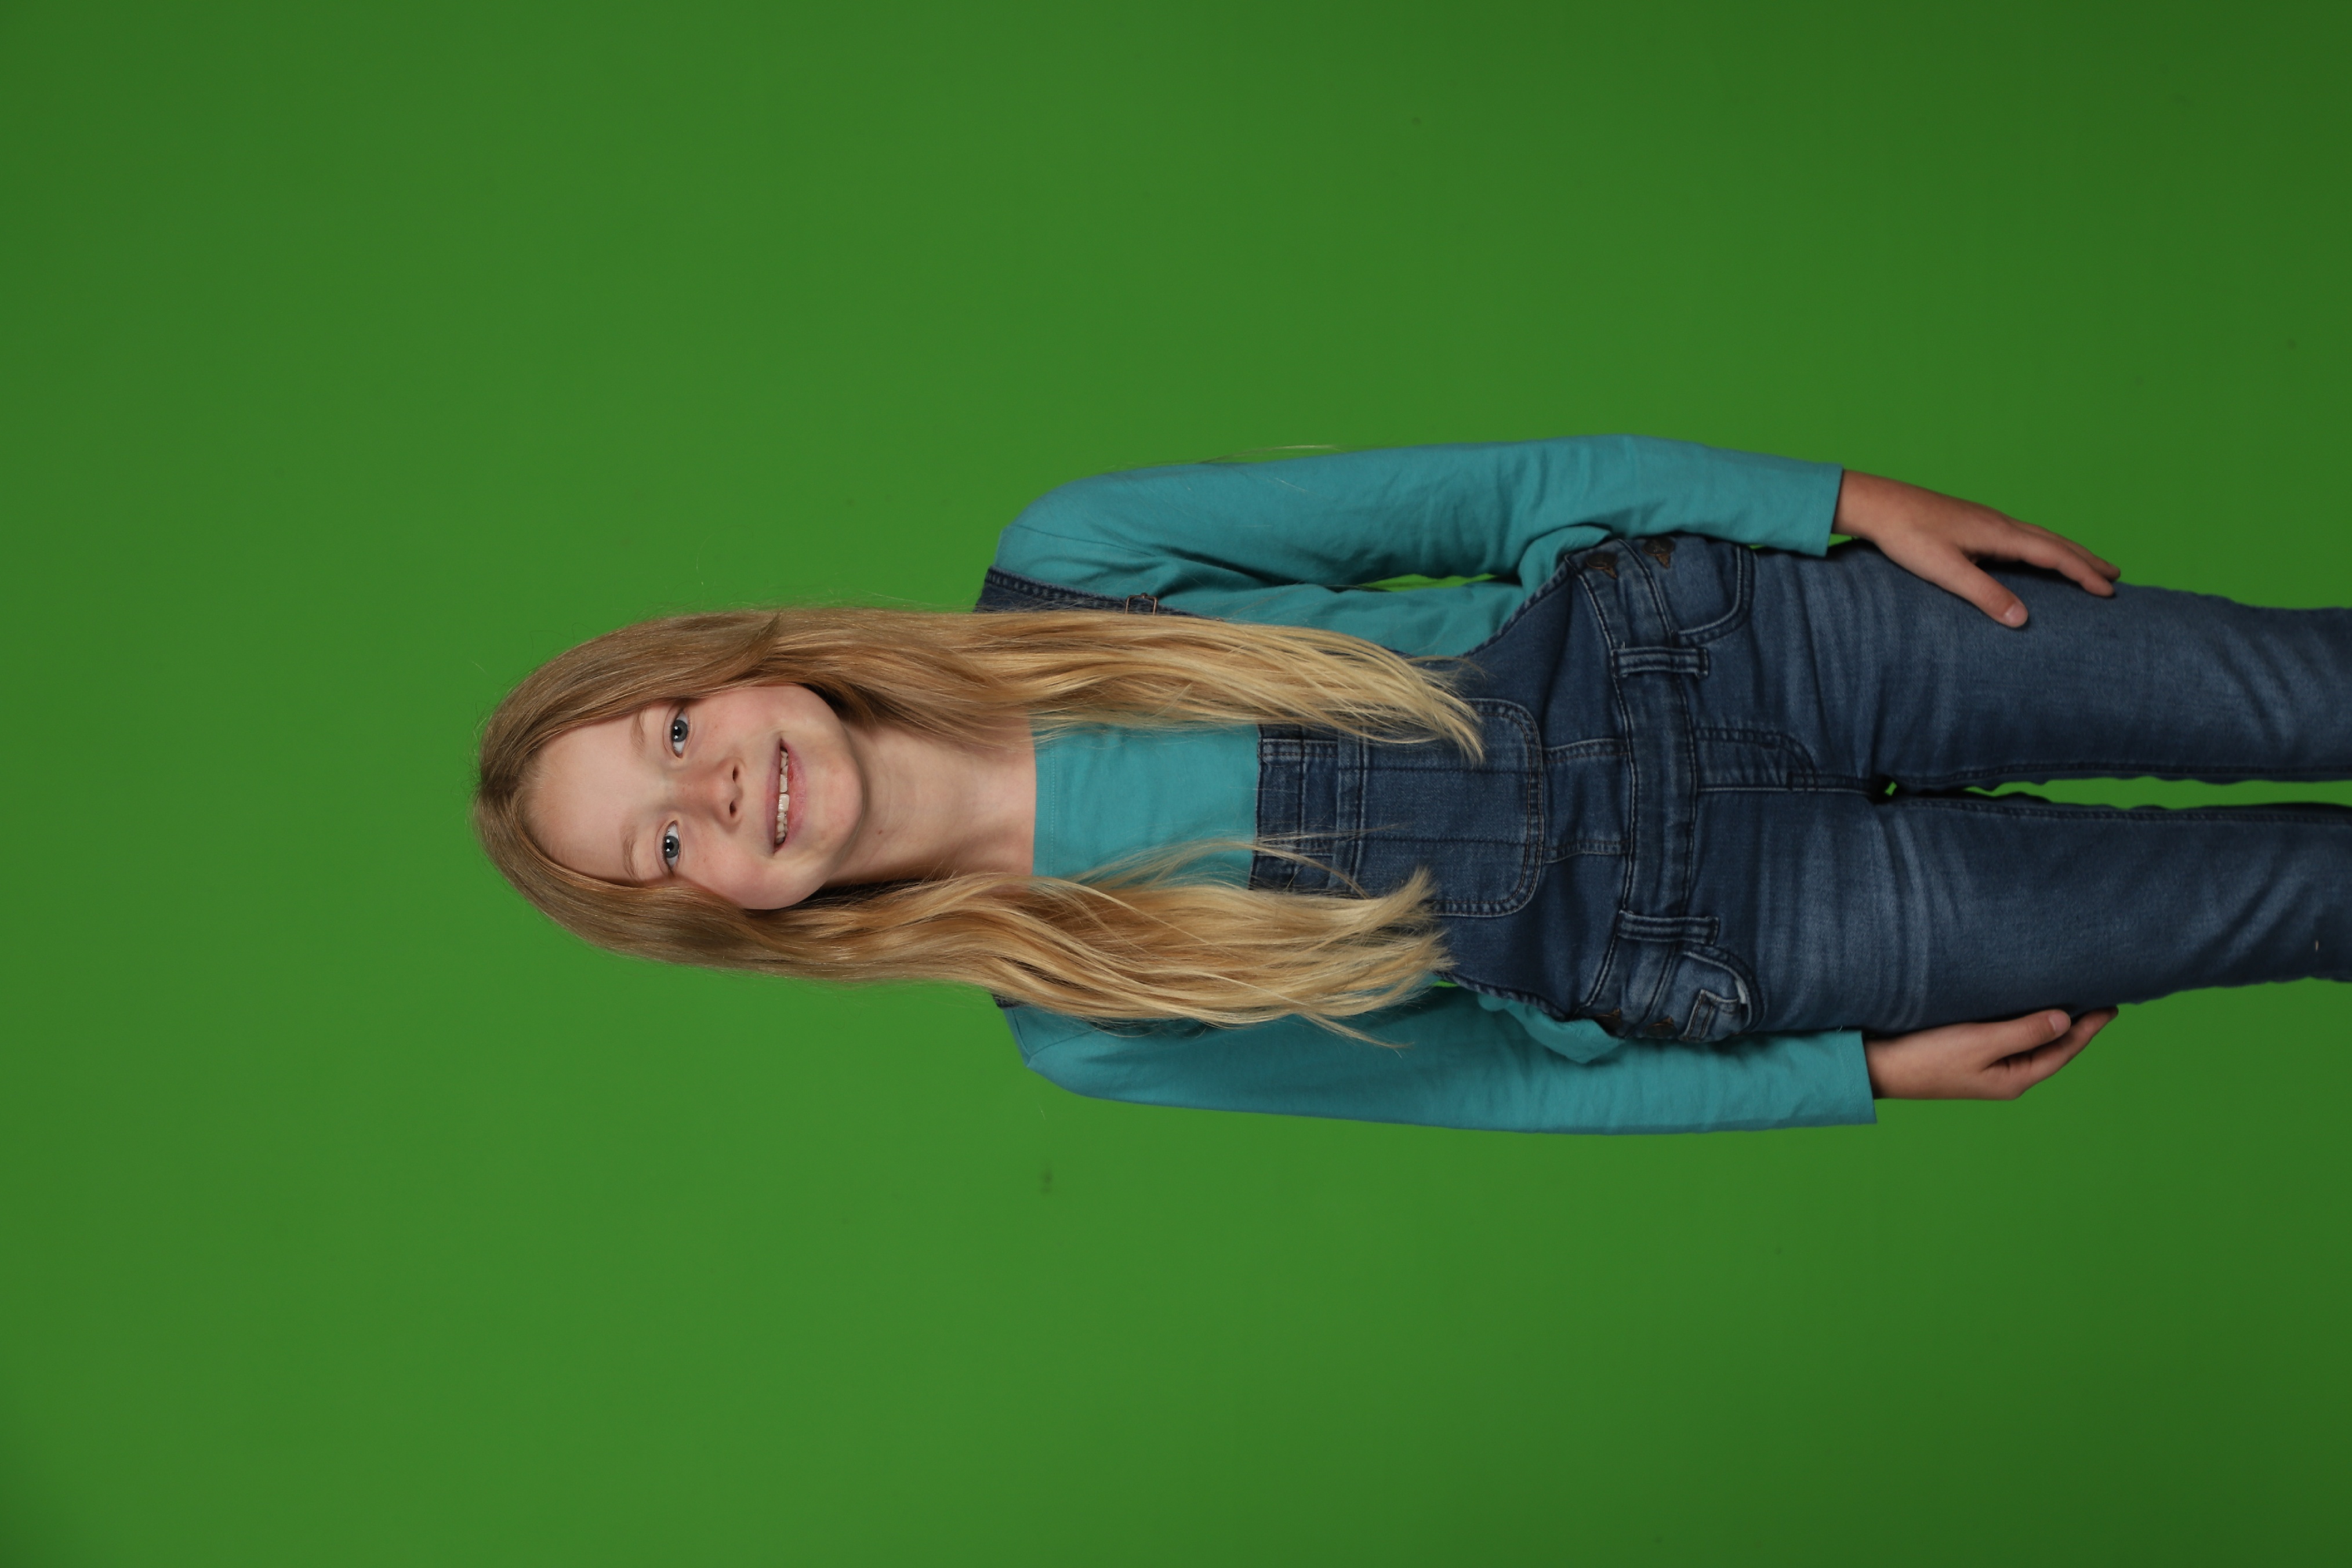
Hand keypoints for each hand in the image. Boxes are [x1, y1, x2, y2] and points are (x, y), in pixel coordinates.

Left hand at [1834, 471, 2119, 626]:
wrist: (1877, 504)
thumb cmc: (1907, 536)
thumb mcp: (1945, 570)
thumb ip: (1984, 594)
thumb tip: (2022, 619)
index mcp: (1999, 534)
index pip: (2054, 555)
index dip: (2083, 573)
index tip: (2109, 591)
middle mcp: (2000, 523)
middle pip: (2054, 541)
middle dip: (2085, 559)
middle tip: (2116, 575)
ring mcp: (1986, 520)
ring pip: (2038, 536)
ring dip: (2066, 551)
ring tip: (2086, 564)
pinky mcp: (1972, 522)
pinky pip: (2021, 535)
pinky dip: (2041, 546)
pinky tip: (2035, 554)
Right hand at [1864, 1007, 2114, 1099]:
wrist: (1879, 1067)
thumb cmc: (1927, 1057)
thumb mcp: (1980, 1043)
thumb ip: (2024, 1032)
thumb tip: (2065, 1021)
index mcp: (2015, 1079)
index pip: (2063, 1050)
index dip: (2089, 1028)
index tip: (2111, 1005)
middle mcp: (2006, 1075)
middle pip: (2052, 1048)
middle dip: (2076, 1025)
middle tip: (2099, 998)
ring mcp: (1988, 1066)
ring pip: (2031, 1042)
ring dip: (2051, 1021)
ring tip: (2071, 999)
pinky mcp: (1970, 1054)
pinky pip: (2010, 1036)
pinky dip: (2025, 1020)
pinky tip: (2026, 1006)